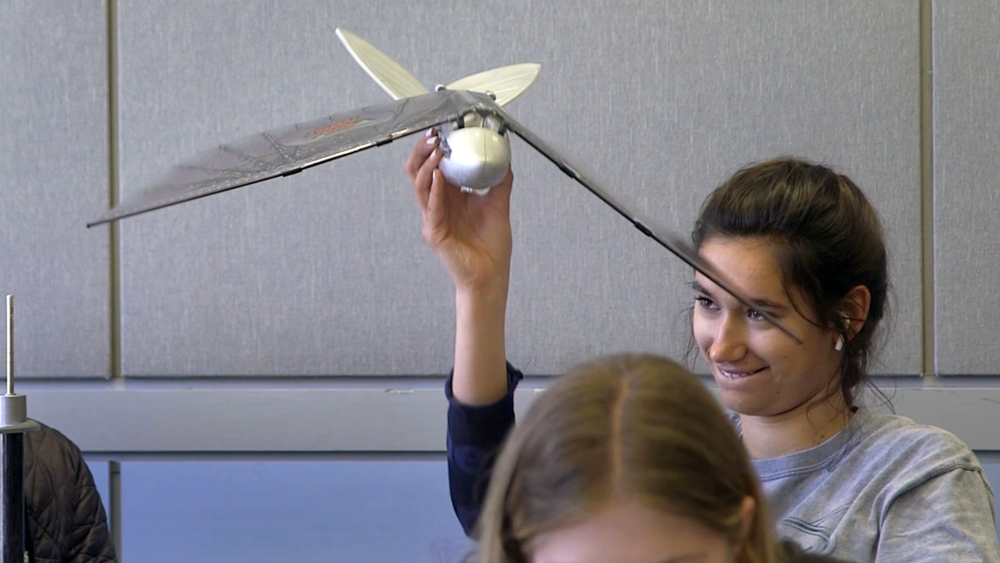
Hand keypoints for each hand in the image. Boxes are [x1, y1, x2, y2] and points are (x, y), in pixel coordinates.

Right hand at [406, 131, 513, 292]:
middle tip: (434, 136)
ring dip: (427, 165)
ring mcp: (433, 218)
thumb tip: (505, 157)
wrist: (491, 276)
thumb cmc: (491, 247)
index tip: (445, 130)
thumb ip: (500, 181)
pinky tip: (439, 176)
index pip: (435, 166)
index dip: (436, 148)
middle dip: (424, 151)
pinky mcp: (434, 232)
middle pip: (419, 172)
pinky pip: (431, 206)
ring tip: (437, 151)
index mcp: (450, 197)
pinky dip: (434, 189)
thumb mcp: (499, 205)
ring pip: (420, 185)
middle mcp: (438, 205)